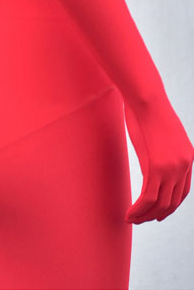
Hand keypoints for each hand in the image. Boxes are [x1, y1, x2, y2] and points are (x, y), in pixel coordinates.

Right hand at [124, 93, 192, 222]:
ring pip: (161, 203)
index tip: (158, 212)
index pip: (183, 191)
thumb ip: (162, 150)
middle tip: (143, 220)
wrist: (146, 97)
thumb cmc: (147, 107)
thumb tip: (153, 160)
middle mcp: (184, 165)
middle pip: (173, 201)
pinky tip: (129, 214)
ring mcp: (172, 168)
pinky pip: (148, 197)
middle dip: (158, 214)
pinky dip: (139, 210)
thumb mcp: (159, 133)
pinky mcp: (157, 168)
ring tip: (132, 219)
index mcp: (188, 157)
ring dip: (145, 215)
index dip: (171, 205)